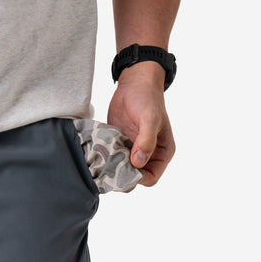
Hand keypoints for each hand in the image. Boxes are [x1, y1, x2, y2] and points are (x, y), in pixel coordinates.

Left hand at [107, 61, 175, 186]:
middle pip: (134, 176)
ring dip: (111, 165)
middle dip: (122, 173)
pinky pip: (112, 156)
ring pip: (121, 168)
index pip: (151, 177)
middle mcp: (148, 154)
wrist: (134, 83)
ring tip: (103, 157)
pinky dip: (105, 156)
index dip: (138, 179)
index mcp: (162, 153)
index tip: (123, 171)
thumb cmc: (147, 99)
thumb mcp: (150, 119)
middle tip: (109, 165)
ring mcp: (132, 149)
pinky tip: (98, 150)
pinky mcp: (119, 143)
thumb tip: (138, 162)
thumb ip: (146, 141)